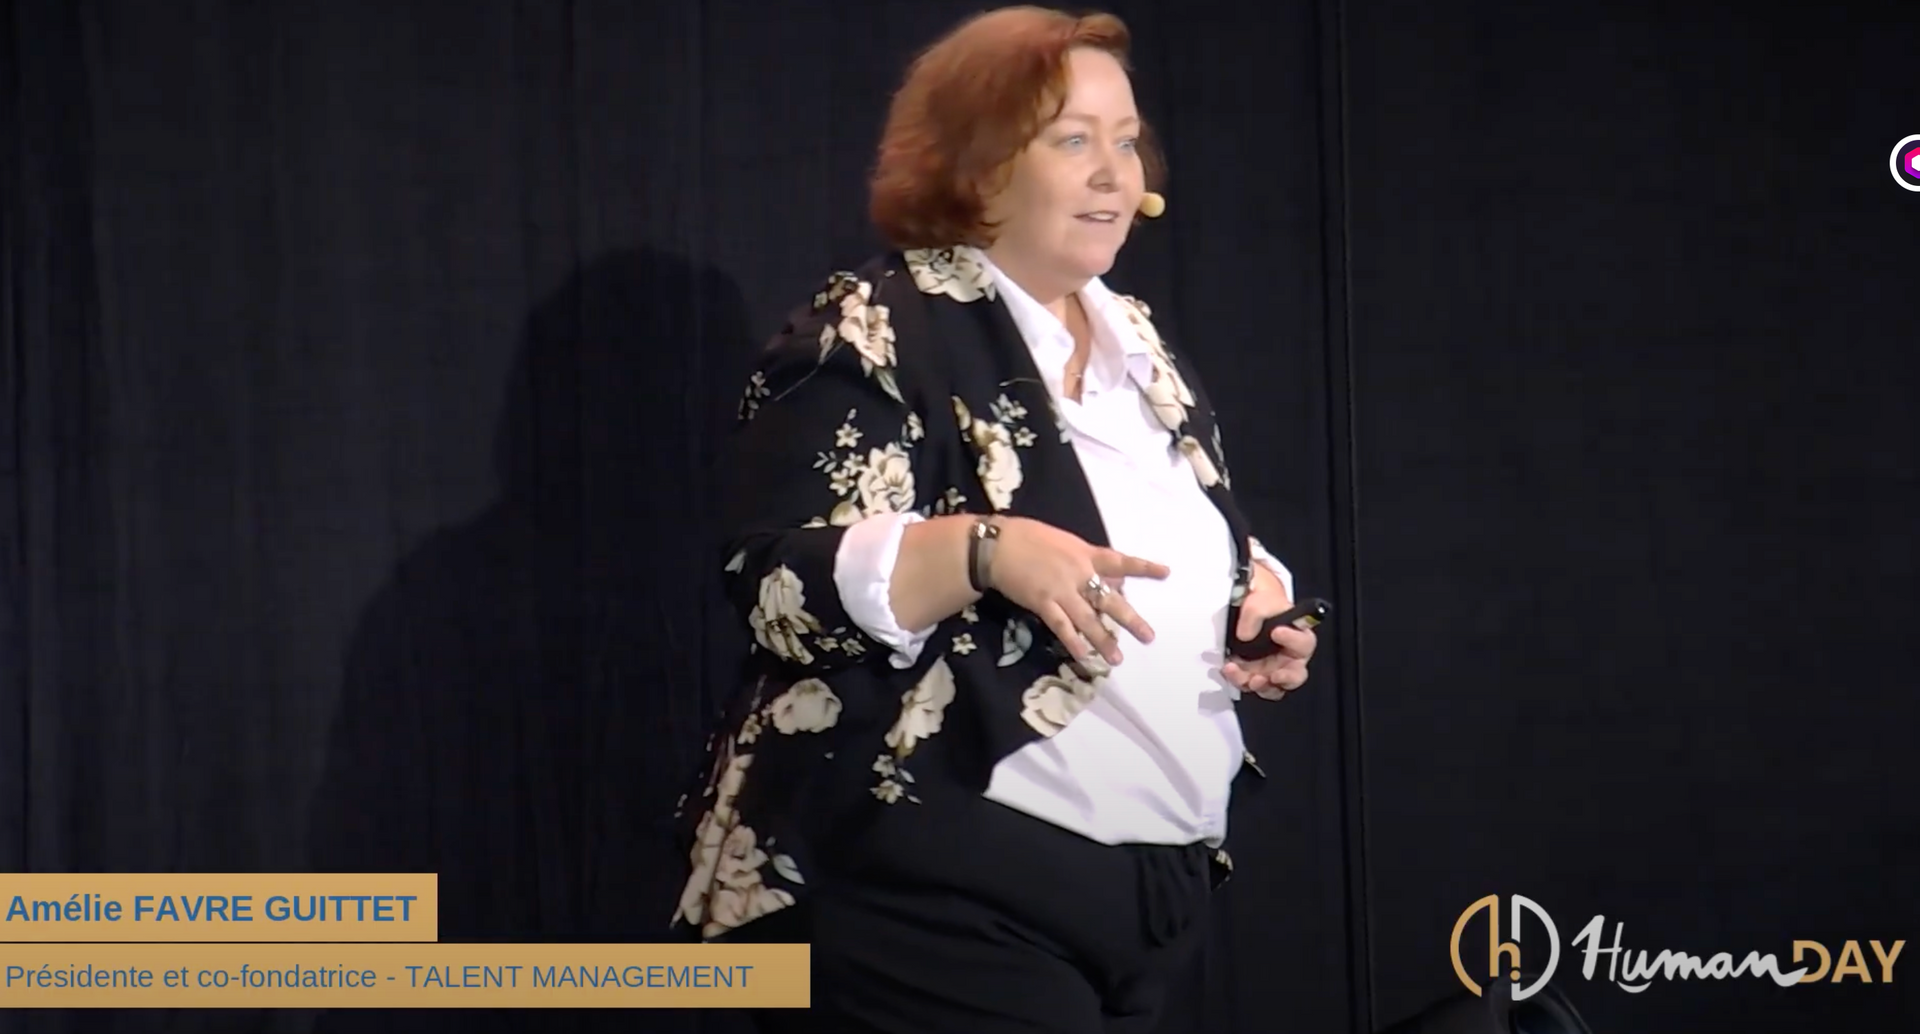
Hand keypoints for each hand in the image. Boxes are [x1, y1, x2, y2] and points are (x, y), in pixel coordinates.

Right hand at [988, 517, 1169, 666]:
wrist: (997, 545)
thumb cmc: (1030, 538)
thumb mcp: (1065, 542)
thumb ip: (1086, 560)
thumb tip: (1109, 577)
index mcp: (1086, 554)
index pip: (1120, 562)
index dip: (1143, 567)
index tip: (1166, 573)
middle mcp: (1079, 573)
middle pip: (1109, 599)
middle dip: (1129, 619)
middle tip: (1148, 637)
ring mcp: (1061, 590)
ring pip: (1087, 619)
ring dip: (1102, 641)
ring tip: (1117, 659)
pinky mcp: (1042, 602)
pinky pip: (1060, 626)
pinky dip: (1071, 641)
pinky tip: (1082, 655)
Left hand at [1223, 563, 1316, 699]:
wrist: (1244, 606)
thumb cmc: (1262, 602)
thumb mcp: (1260, 600)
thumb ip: (1255, 614)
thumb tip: (1245, 636)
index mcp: (1298, 637)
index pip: (1304, 643)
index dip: (1293, 640)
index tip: (1277, 631)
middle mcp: (1288, 658)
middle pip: (1296, 675)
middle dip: (1286, 678)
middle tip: (1275, 676)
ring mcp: (1271, 669)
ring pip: (1272, 687)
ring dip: (1261, 686)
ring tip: (1251, 680)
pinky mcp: (1252, 674)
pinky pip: (1248, 684)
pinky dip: (1239, 680)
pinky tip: (1229, 669)